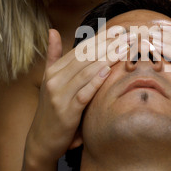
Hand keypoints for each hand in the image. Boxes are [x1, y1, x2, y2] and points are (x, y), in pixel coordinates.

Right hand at [26, 28, 132, 164]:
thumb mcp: (49, 80)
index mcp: (54, 71)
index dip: (101, 38)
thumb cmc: (51, 109)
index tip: (119, 30)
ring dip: (107, 59)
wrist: (41, 140)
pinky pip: (83, 94)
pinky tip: (108, 71)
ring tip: (124, 49)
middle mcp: (55, 80)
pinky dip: (95, 82)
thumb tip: (53, 30)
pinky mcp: (66, 112)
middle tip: (128, 35)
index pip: (80, 49)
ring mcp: (59, 96)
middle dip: (109, 44)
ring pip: (86, 72)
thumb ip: (54, 56)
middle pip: (85, 57)